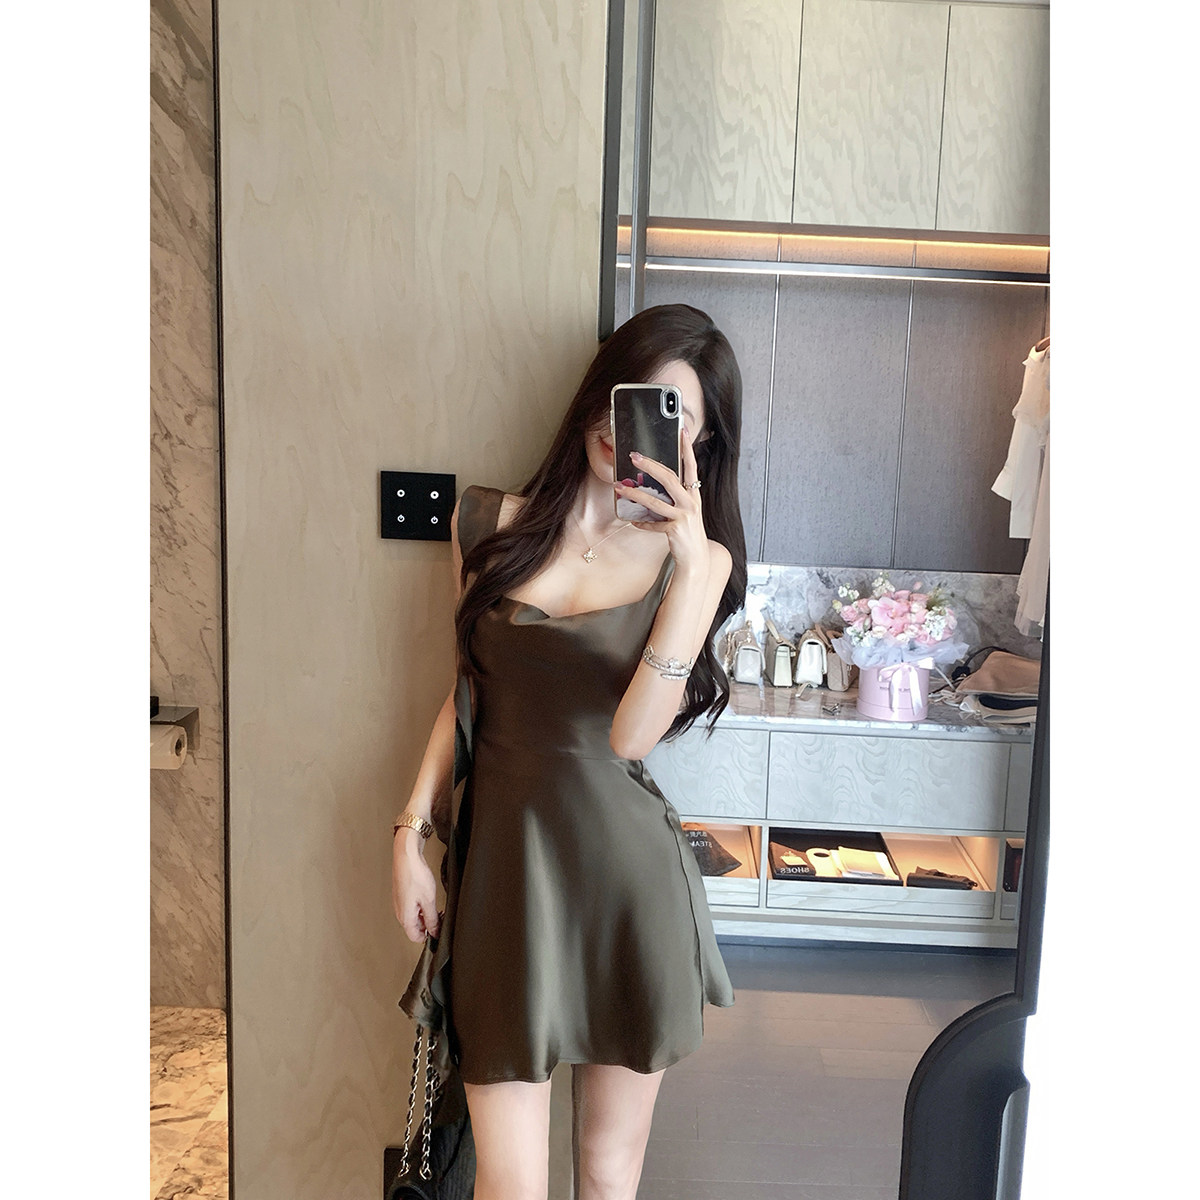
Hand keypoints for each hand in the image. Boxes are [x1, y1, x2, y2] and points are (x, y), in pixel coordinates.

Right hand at [392, 831, 440, 941]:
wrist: (406, 856)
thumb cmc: (414, 875)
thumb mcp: (429, 900)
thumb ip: (432, 919)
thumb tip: (434, 931)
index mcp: (405, 917)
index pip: (415, 937)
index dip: (429, 936)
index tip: (439, 930)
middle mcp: (400, 911)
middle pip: (415, 927)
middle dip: (428, 924)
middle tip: (440, 915)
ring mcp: (400, 902)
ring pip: (414, 916)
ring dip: (425, 914)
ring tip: (435, 904)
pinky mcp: (402, 894)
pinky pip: (412, 906)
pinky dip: (421, 905)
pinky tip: (428, 896)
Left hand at [614, 424, 709, 574]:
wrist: (697, 558)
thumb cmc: (688, 532)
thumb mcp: (686, 510)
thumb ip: (674, 496)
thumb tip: (652, 483)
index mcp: (694, 495)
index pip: (691, 467)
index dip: (687, 448)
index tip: (682, 431)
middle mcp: (691, 503)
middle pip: (669, 478)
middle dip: (650, 465)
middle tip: (634, 456)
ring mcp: (684, 516)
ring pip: (655, 501)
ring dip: (635, 494)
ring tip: (620, 487)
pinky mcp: (675, 530)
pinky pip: (652, 524)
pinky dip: (641, 523)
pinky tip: (633, 521)